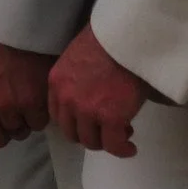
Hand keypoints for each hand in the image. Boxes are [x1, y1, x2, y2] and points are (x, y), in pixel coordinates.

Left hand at [0, 28, 56, 146]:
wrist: (13, 22)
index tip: (0, 123)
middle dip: (9, 129)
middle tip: (18, 114)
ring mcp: (7, 107)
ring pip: (21, 131)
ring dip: (26, 119)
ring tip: (29, 97)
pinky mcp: (31, 104)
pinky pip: (39, 123)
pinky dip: (42, 113)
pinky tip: (40, 95)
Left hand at [48, 24, 148, 156]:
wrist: (127, 38)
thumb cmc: (107, 42)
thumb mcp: (76, 59)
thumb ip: (75, 81)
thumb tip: (87, 95)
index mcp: (56, 83)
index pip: (58, 115)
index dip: (75, 122)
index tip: (90, 121)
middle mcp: (67, 100)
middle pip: (72, 132)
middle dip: (90, 134)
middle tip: (108, 129)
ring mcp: (87, 111)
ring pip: (91, 142)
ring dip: (106, 141)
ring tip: (122, 133)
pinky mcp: (111, 118)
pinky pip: (113, 145)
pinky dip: (123, 150)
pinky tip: (131, 147)